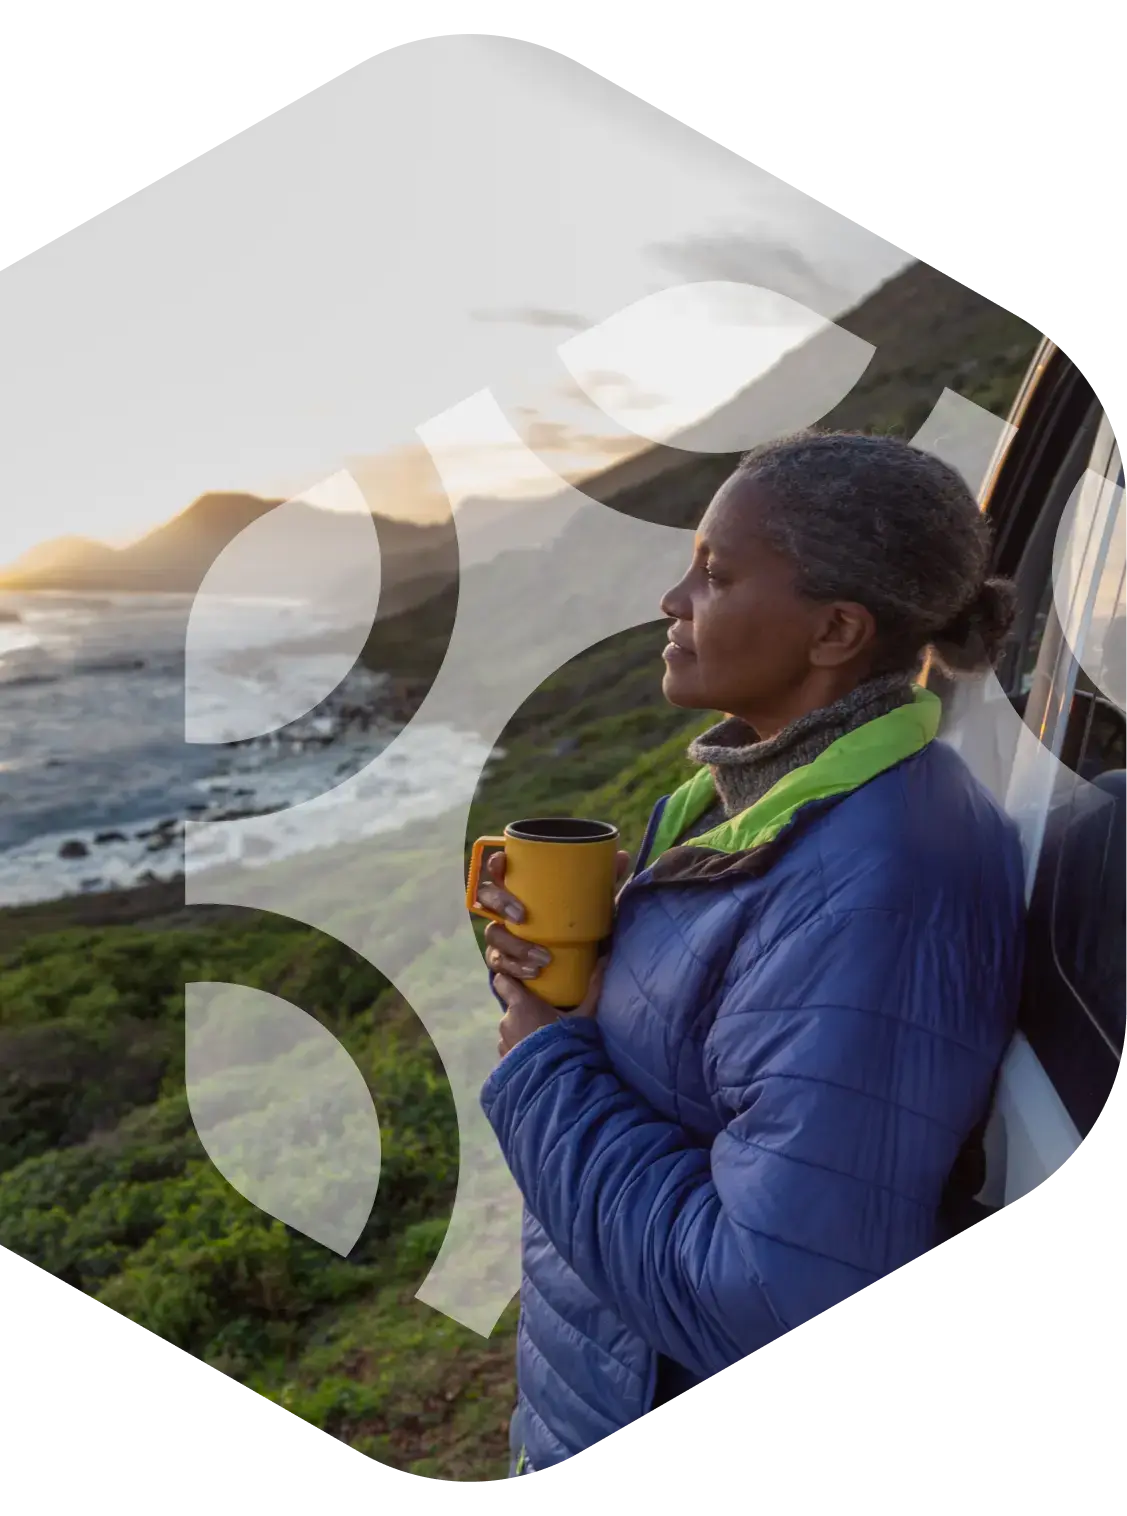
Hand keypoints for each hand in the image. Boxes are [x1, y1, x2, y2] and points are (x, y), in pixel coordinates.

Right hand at [478, 847, 629, 984]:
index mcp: (522, 890)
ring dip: (516, 946)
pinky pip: (499, 964)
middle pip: (486, 898)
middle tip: (521, 915)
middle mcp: (505, 910)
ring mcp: (502, 937)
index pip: (499, 870)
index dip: (494, 863)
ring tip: (543, 957)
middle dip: (499, 903)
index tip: (503, 862)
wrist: (580, 974)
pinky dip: (516, 968)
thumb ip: (607, 883)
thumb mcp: (597, 907)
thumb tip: (623, 856)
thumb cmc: (581, 929)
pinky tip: (533, 972)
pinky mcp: (504, 963)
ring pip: (493, 935)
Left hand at [495, 957, 607, 1058]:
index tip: (523, 984)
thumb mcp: (585, 1015)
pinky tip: (536, 1058)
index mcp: (521, 1005)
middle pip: (510, 1008)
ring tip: (541, 1041)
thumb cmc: (569, 1042)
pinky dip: (519, 1051)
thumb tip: (605, 959)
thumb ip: (594, 987)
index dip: (510, 981)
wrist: (558, 1082)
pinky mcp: (503, 1063)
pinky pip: (510, 1050)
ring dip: (521, 1033)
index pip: (502, 981)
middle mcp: (506, 1021)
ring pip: (510, 1031)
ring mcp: (503, 1044)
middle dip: (522, 1012)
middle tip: (543, 1017)